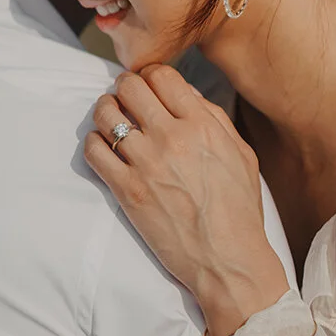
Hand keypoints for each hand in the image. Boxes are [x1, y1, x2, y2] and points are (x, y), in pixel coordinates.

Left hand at [85, 64, 288, 335]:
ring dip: (105, 113)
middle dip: (124, 89)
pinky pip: (94, 150)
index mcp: (203, 125)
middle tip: (125, 101)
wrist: (228, 260)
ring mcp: (147, 163)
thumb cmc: (240, 211)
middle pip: (129, 86)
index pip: (161, 75)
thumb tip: (186, 96)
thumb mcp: (242, 155)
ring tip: (111, 121)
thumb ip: (214, 120)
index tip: (147, 88)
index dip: (150, 77)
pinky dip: (94, 144)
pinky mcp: (127, 190)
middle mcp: (173, 137)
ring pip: (106, 114)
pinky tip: (105, 150)